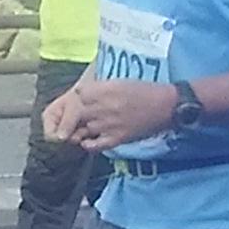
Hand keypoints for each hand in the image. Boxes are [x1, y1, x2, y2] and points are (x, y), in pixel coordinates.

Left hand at [40, 76, 177, 149]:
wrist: (167, 105)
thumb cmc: (143, 91)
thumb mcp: (117, 82)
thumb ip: (96, 91)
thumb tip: (76, 99)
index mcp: (102, 89)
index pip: (73, 98)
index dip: (65, 107)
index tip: (62, 113)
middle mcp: (103, 106)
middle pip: (72, 116)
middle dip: (64, 124)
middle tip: (61, 130)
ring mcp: (109, 123)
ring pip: (81, 132)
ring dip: (76, 134)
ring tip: (78, 133)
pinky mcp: (117, 138)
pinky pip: (94, 146)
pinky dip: (88, 145)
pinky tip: (90, 141)